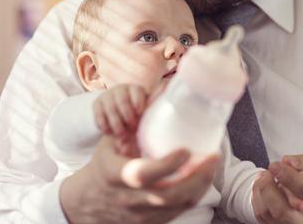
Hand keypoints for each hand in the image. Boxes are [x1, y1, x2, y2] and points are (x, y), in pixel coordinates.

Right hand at [60, 135, 219, 223]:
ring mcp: (140, 214)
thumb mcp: (110, 143)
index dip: (167, 164)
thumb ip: (134, 123)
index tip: (186, 149)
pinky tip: (203, 179)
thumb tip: (160, 92)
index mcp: (116, 175)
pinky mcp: (150, 222)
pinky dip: (194, 195)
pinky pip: (178, 212)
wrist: (88, 202)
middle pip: (168, 195)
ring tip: (212, 165)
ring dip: (200, 186)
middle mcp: (128, 198)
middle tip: (213, 157)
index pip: (143, 174)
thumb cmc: (104, 164)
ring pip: (177, 205)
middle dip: (196, 177)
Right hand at [93, 84, 149, 135]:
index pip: (137, 92)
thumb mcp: (143, 114)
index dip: (139, 104)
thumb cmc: (136, 116)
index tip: (140, 115)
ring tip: (121, 135)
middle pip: (123, 101)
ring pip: (111, 109)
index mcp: (135, 89)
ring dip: (116, 124)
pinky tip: (109, 133)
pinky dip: (104, 125)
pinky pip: (99, 114)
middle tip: (132, 128)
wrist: (119, 115)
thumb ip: (144, 117)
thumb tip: (139, 129)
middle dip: (128, 116)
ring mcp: (107, 95)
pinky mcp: (97, 103)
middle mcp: (121, 89)